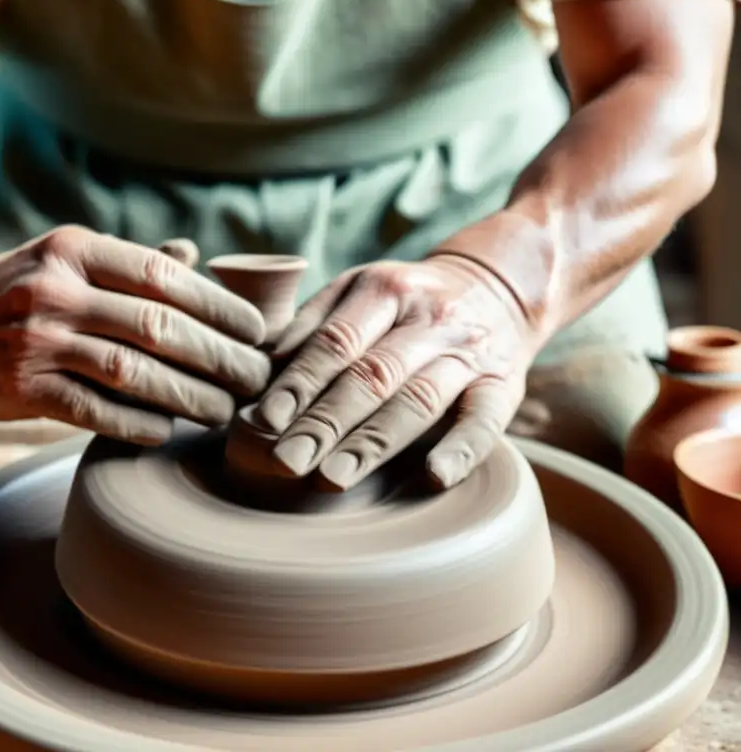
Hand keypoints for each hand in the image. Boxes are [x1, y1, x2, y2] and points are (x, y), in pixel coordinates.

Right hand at [0, 226, 270, 443]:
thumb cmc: (20, 289)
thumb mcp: (66, 257)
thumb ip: (129, 262)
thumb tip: (195, 256)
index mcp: (78, 251)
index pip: (165, 276)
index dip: (219, 306)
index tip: (257, 332)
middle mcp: (59, 291)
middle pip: (158, 327)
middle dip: (218, 357)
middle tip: (255, 380)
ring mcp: (38, 340)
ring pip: (131, 371)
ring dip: (188, 395)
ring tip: (224, 412)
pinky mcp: (23, 388)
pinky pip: (94, 410)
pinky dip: (137, 423)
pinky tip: (169, 431)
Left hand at [256, 254, 540, 489]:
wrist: (498, 286)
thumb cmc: (406, 302)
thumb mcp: (360, 291)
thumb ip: (314, 326)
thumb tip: (259, 371)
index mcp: (385, 290)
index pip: (336, 341)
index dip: (300, 381)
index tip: (265, 420)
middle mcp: (430, 318)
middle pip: (372, 375)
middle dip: (325, 422)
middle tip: (286, 461)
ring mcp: (469, 353)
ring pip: (418, 401)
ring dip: (373, 444)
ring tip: (332, 478)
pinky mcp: (504, 385)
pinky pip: (484, 421)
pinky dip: (460, 450)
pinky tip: (432, 476)